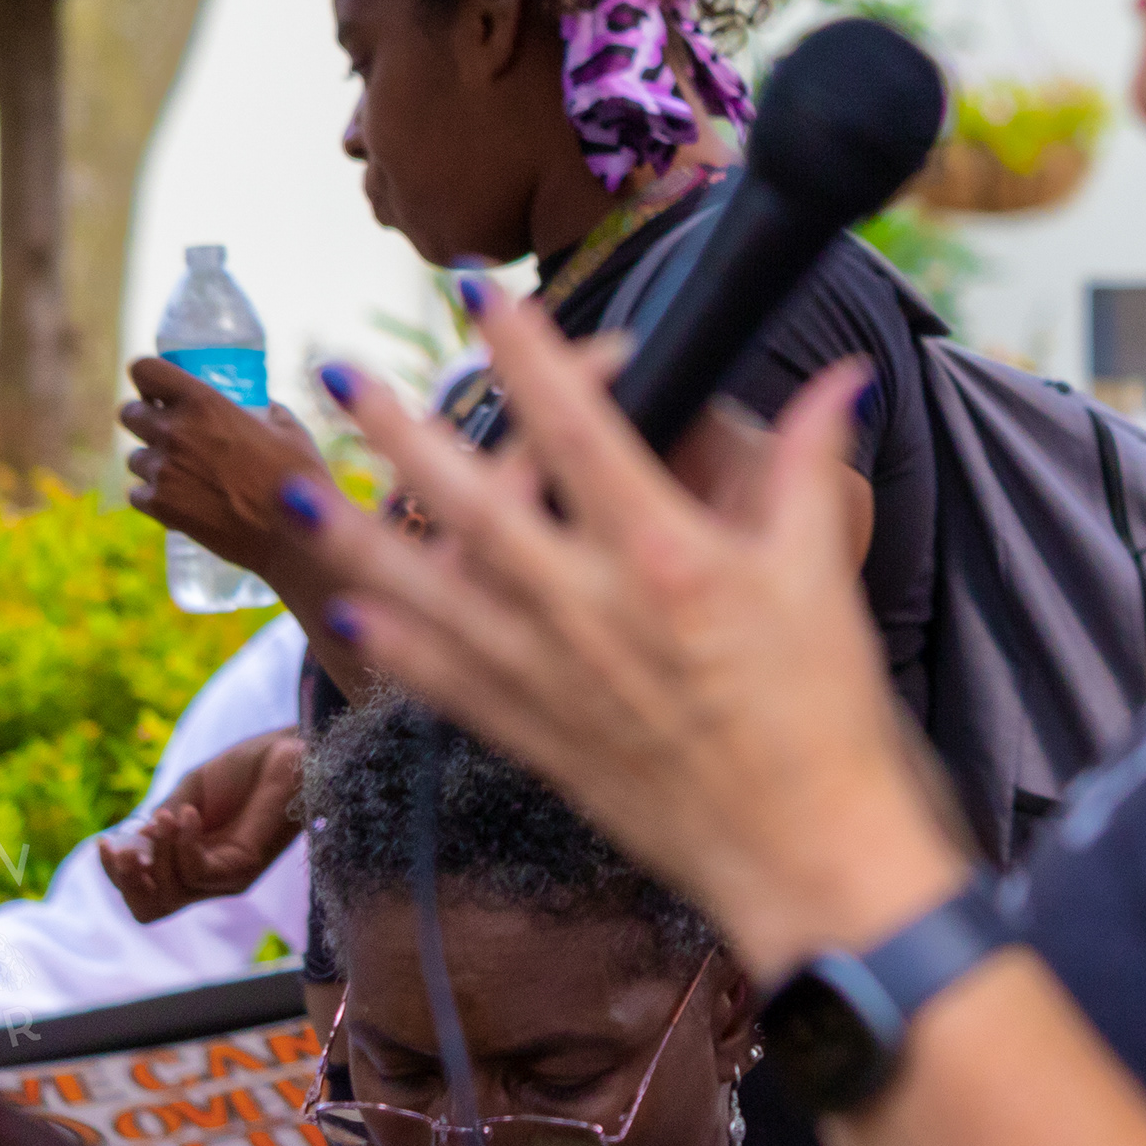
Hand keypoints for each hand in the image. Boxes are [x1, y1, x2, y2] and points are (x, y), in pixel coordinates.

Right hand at [101, 727, 306, 923]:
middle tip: (118, 847)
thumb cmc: (244, 770)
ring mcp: (227, 877)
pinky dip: (182, 843)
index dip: (116, 876)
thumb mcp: (187, 796)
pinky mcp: (246, 867)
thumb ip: (159, 826)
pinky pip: (198, 871)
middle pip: (149, 909)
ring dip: (155, 853)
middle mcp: (206, 878)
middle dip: (125, 881)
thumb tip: (126, 850)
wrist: (289, 749)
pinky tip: (187, 814)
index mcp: (187, 863)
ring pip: (170, 892)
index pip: (143, 894)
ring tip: (167, 816)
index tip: (104, 843)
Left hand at [123, 359, 332, 579]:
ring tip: (184, 471)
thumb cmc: (297, 478)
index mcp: (204, 403)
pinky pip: (138, 493)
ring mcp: (163, 471)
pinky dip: (154, 494)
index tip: (159, 387)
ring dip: (153, 459)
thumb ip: (259, 409)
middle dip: (145, 417)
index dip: (148, 377)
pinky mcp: (159, 506)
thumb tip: (252, 406)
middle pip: (129, 413)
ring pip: (134, 457)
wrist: (292, 535)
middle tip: (169, 428)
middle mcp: (175, 432)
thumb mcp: (287, 427)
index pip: (144, 370)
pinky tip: (180, 497)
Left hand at [296, 292, 960, 985]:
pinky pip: (440, 679)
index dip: (525, 351)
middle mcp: (586, 608)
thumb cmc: (824, 713)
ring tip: (305, 485)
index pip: (578, 427)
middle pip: (470, 498)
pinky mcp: (533, 734)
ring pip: (426, 587)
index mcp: (664, 554)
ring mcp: (547, 675)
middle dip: (399, 428)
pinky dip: (395, 639)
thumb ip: (813, 465)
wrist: (803, 849)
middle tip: (343, 371)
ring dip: (359, 531)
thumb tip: (840, 380)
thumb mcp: (824, 571)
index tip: (481, 295)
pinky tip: (360, 605)